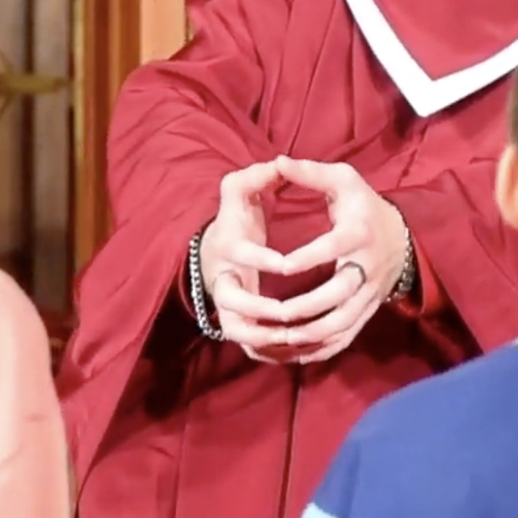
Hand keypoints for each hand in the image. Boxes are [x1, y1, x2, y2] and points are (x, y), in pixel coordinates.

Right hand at [199, 162, 341, 363]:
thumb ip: (256, 177)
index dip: (261, 259)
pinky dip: (272, 354)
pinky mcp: (238, 325)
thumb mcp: (240, 192)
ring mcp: (228, 308)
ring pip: (241, 334)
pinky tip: (299, 352)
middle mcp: (222, 282)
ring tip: (298, 338)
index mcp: (226, 247)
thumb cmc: (236, 219)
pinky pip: (252, 348)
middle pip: (230, 306)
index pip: (239, 256)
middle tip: (289, 313)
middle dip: (259, 310)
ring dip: (267, 340)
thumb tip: (278, 163)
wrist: (218, 251)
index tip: (287, 262)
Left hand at [263, 157, 410, 364]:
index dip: (307, 257)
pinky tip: (294, 351)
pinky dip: (320, 349)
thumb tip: (278, 162)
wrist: (401, 237)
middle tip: (275, 311)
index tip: (281, 264)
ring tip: (280, 336)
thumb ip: (310, 172)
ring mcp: (369, 294)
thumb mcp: (343, 180)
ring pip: (342, 323)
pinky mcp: (367, 312)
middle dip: (306, 306)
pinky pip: (345, 338)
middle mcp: (367, 266)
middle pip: (339, 294)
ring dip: (311, 334)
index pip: (333, 248)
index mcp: (358, 231)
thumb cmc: (362, 205)